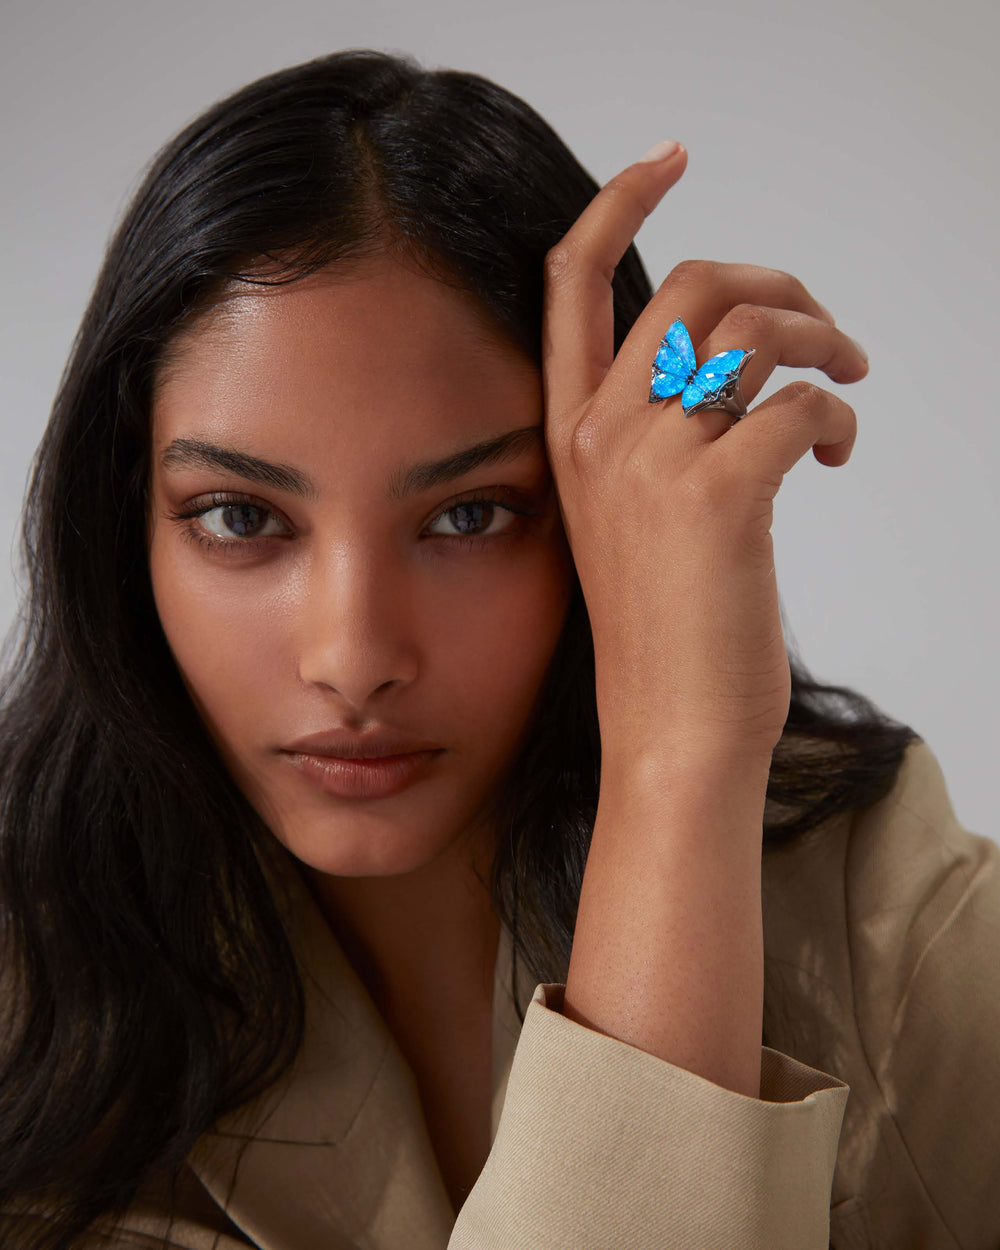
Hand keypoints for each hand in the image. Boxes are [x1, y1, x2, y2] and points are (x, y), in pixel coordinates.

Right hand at [543, 143, 867, 771]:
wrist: (669, 726)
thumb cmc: (662, 629)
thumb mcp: (631, 515)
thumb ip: (656, 434)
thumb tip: (730, 371)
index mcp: (570, 434)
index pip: (570, 282)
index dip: (619, 201)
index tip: (669, 159)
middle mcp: (599, 435)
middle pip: (690, 283)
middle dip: (775, 282)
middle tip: (819, 331)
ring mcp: (653, 463)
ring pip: (752, 329)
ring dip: (819, 338)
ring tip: (843, 383)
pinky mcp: (719, 497)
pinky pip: (798, 405)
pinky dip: (836, 416)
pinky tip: (835, 458)